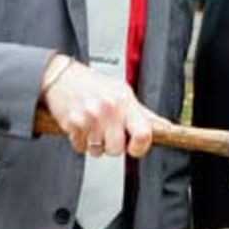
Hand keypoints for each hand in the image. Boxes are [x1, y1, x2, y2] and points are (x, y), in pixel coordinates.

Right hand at [41, 54, 163, 157]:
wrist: (63, 77)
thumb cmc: (95, 85)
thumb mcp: (123, 93)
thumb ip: (144, 114)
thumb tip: (165, 128)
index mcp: (125, 102)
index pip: (143, 134)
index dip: (140, 147)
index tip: (135, 146)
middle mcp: (108, 109)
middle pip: (117, 149)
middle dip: (113, 145)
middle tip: (109, 131)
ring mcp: (89, 117)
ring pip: (98, 151)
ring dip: (96, 144)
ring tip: (94, 126)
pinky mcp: (71, 124)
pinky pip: (80, 148)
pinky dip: (81, 141)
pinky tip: (82, 126)